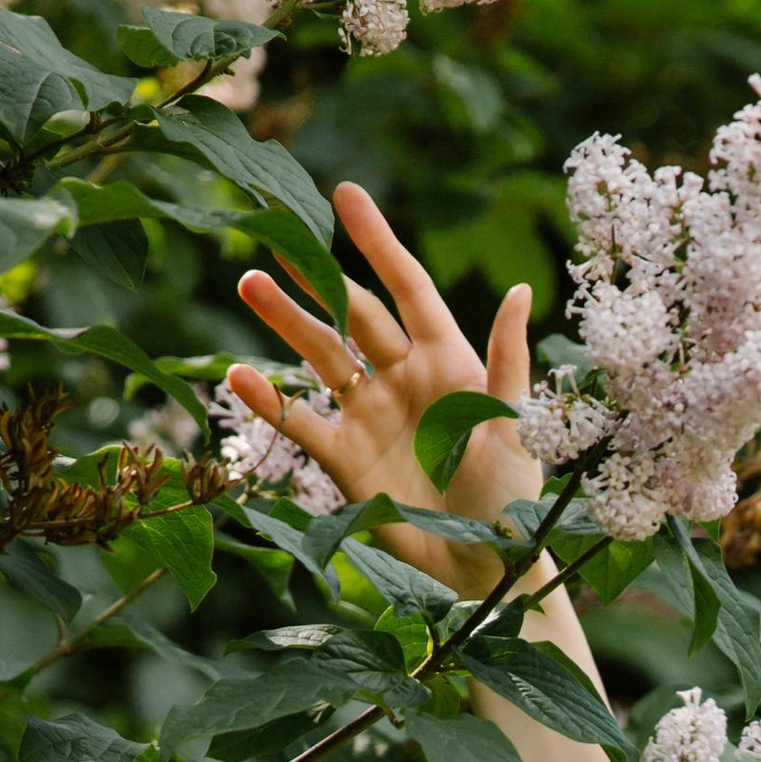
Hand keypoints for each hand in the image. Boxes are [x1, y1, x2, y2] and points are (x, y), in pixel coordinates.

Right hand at [225, 179, 544, 603]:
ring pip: (320, 355)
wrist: (486, 566)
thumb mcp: (515, 427)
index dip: (378, 243)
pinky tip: (238, 375)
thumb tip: (522, 291)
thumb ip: (509, 361)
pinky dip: (271, 400)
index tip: (346, 195)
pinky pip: (302, 420)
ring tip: (249, 287)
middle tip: (274, 242)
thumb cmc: (513, 497)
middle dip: (315, 279)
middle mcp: (402, 376)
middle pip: (352, 315)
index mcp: (448, 360)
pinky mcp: (345, 456)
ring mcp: (369, 413)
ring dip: (286, 323)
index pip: (407, 288)